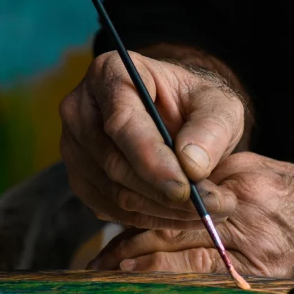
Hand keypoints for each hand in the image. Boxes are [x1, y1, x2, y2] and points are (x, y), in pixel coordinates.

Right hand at [59, 51, 243, 229]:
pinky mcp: (81, 179)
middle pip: (115, 163)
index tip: (186, 188)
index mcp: (110, 73)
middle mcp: (80, 109)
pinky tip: (181, 215)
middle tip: (213, 207)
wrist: (177, 118)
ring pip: (114, 192)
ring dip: (163, 211)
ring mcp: (74, 147)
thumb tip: (192, 165)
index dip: (152, 159)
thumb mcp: (218, 104)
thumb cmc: (194, 104)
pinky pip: (111, 209)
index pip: (123, 122)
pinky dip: (149, 219)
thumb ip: (211, 128)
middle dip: (165, 193)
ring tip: (208, 212)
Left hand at [89, 152, 293, 280]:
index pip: (176, 190)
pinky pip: (205, 275)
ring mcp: (251, 238)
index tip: (114, 215)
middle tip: (99, 258)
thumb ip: (222, 183)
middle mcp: (240, 203)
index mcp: (239, 175)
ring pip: (180, 248)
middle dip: (131, 239)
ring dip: (140, 262)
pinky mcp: (261, 268)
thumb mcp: (266, 175)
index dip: (139, 204)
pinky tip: (147, 284)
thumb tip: (179, 195)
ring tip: (108, 274)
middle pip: (170, 219)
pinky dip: (171, 279)